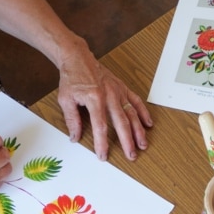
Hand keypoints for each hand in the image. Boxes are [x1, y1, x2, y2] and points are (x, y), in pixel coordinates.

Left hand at [57, 42, 152, 160]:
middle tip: (131, 156)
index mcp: (94, 98)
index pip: (100, 126)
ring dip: (138, 130)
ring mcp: (118, 91)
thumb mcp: (66, 99)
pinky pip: (136, 100)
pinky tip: (148, 124)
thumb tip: (75, 137)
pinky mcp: (122, 88)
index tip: (103, 155)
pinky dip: (143, 112)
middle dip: (127, 141)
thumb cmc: (72, 78)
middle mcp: (109, 95)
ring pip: (132, 113)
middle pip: (121, 122)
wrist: (78, 58)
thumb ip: (72, 120)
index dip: (102, 143)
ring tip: (142, 144)